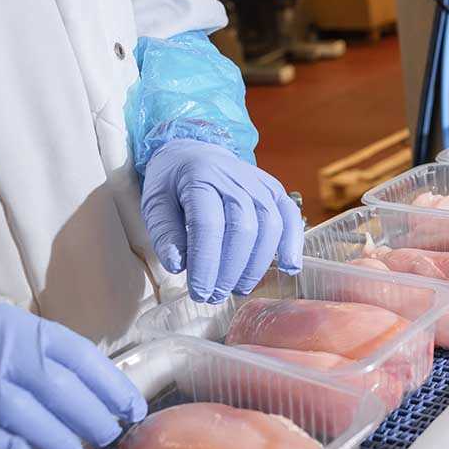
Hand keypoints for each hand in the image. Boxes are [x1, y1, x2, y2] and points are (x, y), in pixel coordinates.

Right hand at [0, 305, 146, 448]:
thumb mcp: (27, 331)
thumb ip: (58, 357)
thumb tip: (107, 396)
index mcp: (34, 332)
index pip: (85, 360)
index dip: (115, 389)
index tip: (134, 410)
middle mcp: (11, 354)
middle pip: (64, 390)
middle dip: (94, 420)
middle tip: (108, 437)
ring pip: (30, 417)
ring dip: (59, 441)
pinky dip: (15, 446)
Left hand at [141, 139, 302, 302]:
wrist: (197, 153)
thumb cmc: (174, 184)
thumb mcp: (155, 203)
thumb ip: (164, 233)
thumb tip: (180, 265)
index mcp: (201, 178)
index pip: (208, 226)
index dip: (206, 263)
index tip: (200, 291)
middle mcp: (235, 178)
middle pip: (243, 230)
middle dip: (230, 270)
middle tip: (215, 295)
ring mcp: (260, 184)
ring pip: (269, 228)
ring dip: (256, 265)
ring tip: (239, 287)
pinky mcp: (275, 191)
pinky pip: (291, 218)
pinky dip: (293, 244)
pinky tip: (288, 267)